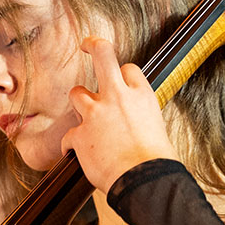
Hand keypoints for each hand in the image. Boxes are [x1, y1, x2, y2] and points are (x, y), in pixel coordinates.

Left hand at [61, 37, 179, 191]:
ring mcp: (96, 114)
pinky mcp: (79, 135)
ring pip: (77, 93)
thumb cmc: (155, 161)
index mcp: (141, 95)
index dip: (123, 75)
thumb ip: (140, 115)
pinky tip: (76, 154)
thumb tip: (135, 120)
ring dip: (79, 104)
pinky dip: (70, 145)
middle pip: (102, 54)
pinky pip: (67, 136)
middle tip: (86, 43)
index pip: (128, 69)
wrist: (145, 182)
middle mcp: (117, 97)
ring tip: (85, 119)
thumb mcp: (157, 128)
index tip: (120, 82)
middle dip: (93, 44)